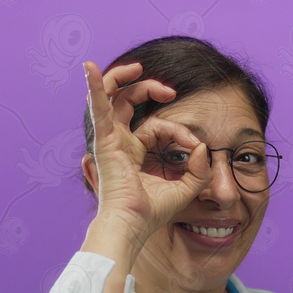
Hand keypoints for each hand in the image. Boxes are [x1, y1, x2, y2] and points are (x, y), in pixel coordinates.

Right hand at [83, 61, 210, 245]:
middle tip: (169, 91)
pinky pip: (98, 107)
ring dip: (122, 77)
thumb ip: (200, 170)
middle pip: (128, 102)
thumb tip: (203, 147)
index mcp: (133, 151)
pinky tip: (89, 67)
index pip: (156, 126)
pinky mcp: (104, 140)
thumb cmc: (151, 213)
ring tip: (137, 67)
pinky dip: (94, 87)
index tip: (195, 146)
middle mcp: (118, 142)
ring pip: (111, 97)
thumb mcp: (186, 189)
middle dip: (148, 89)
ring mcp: (109, 139)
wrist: (132, 224)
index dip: (179, 130)